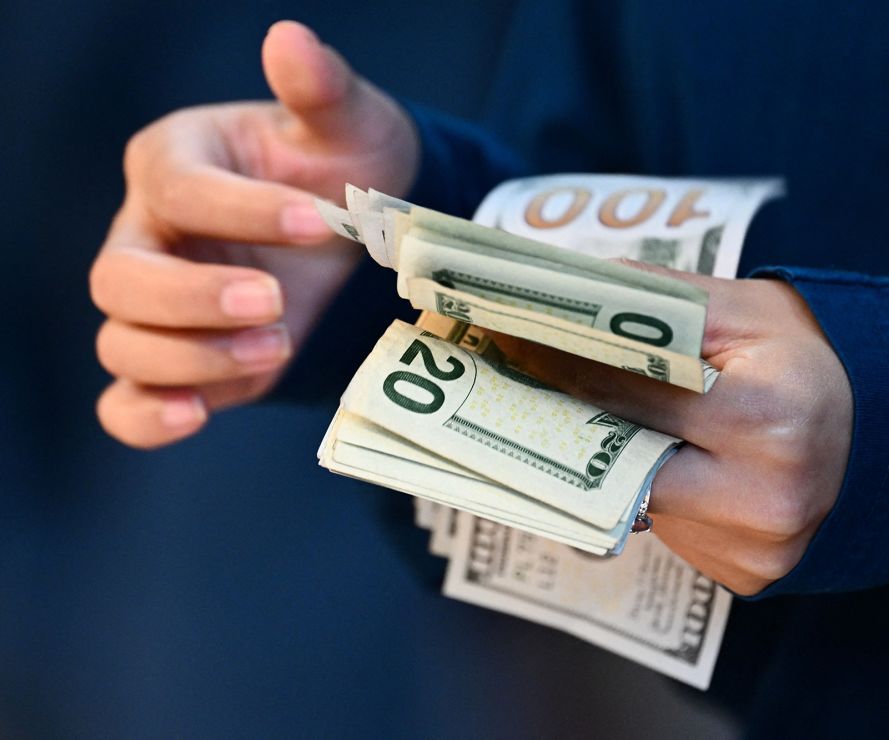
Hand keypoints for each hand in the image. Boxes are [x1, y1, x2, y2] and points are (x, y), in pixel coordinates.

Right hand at [90, 20, 417, 447]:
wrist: (355, 231)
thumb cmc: (342, 168)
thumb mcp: (347, 125)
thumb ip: (320, 90)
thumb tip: (290, 40)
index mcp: (175, 162)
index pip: (178, 188)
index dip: (240, 208)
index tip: (314, 219)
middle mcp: (150, 235)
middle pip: (122, 277)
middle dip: (196, 297)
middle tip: (276, 301)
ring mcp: (159, 307)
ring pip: (122, 342)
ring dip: (191, 357)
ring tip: (276, 348)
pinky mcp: (181, 364)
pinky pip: (128, 401)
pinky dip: (146, 417)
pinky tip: (195, 416)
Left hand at [498, 266, 852, 595]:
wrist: (879, 433)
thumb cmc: (805, 360)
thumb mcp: (746, 309)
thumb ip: (659, 301)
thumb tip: (565, 291)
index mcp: (771, 418)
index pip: (632, 390)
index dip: (560, 361)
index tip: (507, 338)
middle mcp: (767, 498)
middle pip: (620, 458)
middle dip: (561, 416)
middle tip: (508, 381)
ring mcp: (758, 550)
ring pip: (635, 502)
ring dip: (600, 461)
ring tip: (569, 415)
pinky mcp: (748, 576)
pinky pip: (668, 533)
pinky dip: (647, 495)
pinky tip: (651, 463)